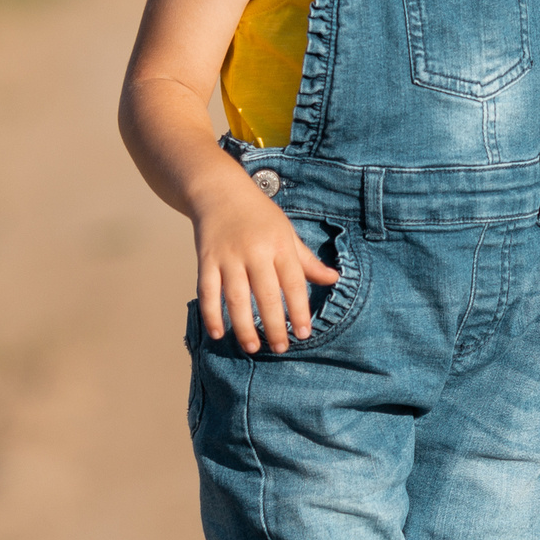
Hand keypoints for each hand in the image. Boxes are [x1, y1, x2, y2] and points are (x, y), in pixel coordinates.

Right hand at [193, 175, 339, 353]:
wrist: (219, 191)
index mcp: (280, 245)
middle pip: (265, 295)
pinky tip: (218, 333)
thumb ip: (307, 260)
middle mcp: (255, 252)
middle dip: (274, 325)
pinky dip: (211, 314)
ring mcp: (228, 257)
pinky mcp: (206, 260)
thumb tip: (334, 279)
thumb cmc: (259, 215)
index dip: (299, 310)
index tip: (304, 333)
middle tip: (280, 348)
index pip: (293, 283)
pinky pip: (207, 291)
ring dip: (244, 326)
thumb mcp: (288, 232)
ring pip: (235, 298)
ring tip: (252, 348)